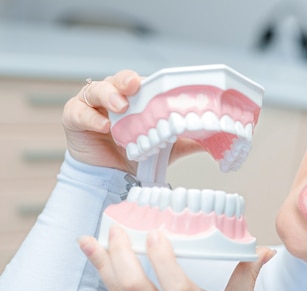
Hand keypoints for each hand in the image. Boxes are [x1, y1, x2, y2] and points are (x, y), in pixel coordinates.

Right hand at [62, 71, 203, 173]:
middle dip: (127, 80)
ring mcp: (92, 106)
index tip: (162, 85)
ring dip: (109, 95)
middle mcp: (114, 97)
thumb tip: (218, 138)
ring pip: (96, 90)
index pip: (143, 83)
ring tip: (120, 106)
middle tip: (135, 87)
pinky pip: (78, 112)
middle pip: (119, 79)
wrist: (111, 179)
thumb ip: (188, 140)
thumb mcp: (166, 147)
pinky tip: (103, 126)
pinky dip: (90, 118)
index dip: (152, 83)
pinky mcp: (74, 118)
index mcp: (135, 98)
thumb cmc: (136, 156)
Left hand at [78, 226, 275, 290]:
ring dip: (105, 264)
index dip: (163, 258)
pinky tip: (101, 262)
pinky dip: (110, 281)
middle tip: (118, 229)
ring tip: (93, 240)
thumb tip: (263, 251)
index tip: (156, 234)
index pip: (177, 285)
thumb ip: (246, 276)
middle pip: (136, 287)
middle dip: (121, 254)